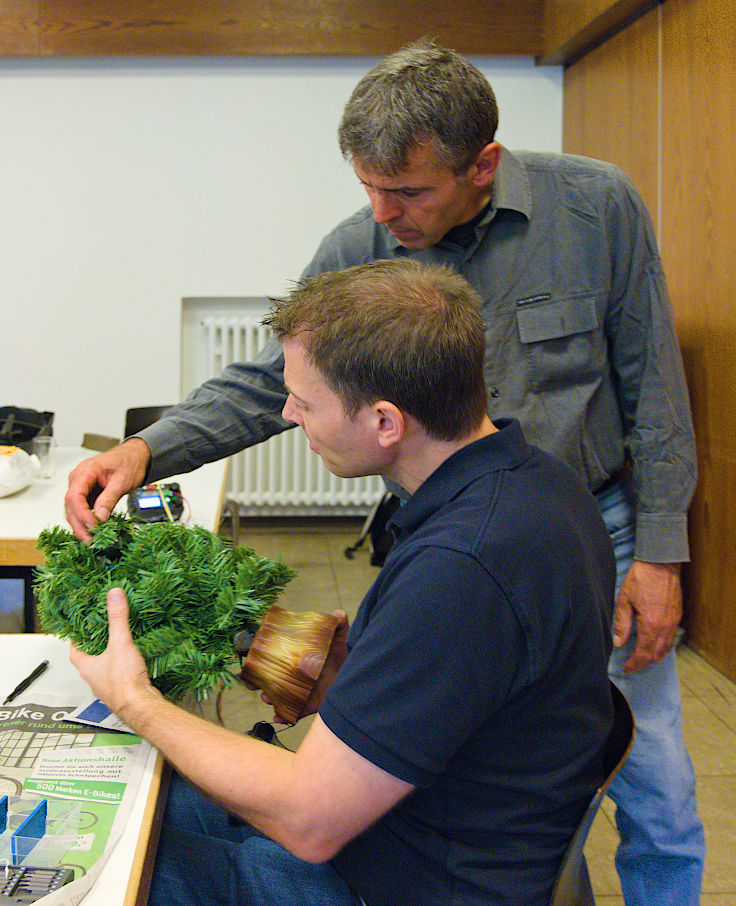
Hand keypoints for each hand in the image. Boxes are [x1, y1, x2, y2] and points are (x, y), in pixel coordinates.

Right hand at [65, 439, 150, 540]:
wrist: (135, 456)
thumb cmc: (129, 462)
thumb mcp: (122, 481)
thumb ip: (109, 499)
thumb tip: (99, 517)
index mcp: (86, 471)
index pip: (74, 496)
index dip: (81, 514)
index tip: (93, 526)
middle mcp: (79, 478)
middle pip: (71, 505)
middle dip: (79, 525)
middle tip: (90, 540)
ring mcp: (81, 486)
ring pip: (74, 510)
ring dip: (81, 525)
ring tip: (92, 539)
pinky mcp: (87, 493)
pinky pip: (82, 509)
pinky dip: (87, 520)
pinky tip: (94, 531)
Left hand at [70, 588, 157, 716]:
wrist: (141, 706)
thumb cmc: (124, 682)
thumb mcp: (120, 643)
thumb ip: (117, 618)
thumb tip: (114, 595)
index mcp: (87, 668)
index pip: (74, 652)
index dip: (76, 640)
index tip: (79, 631)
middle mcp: (94, 679)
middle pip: (88, 661)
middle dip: (95, 647)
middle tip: (102, 633)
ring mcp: (108, 687)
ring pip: (104, 670)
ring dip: (109, 659)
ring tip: (118, 644)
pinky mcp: (122, 692)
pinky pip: (119, 677)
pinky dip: (123, 668)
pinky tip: (133, 662)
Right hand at [254, 610, 349, 723]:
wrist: (356, 674)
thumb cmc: (344, 655)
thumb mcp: (341, 638)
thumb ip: (339, 625)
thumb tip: (338, 614)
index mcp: (298, 656)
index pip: (275, 657)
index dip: (261, 660)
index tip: (251, 661)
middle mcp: (296, 673)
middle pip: (271, 677)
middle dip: (258, 682)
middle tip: (252, 684)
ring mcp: (300, 690)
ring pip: (278, 695)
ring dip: (269, 697)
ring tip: (266, 698)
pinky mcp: (308, 704)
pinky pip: (293, 712)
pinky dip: (283, 715)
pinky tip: (279, 716)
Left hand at [613, 560, 682, 672]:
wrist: (661, 563)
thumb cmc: (641, 578)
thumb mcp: (624, 600)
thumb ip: (622, 623)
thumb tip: (618, 642)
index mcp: (650, 624)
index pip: (643, 653)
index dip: (634, 664)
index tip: (626, 667)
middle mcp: (665, 626)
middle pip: (656, 655)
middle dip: (643, 663)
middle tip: (632, 666)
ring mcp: (673, 622)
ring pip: (666, 648)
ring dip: (654, 657)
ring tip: (641, 659)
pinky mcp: (677, 616)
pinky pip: (671, 639)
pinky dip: (663, 647)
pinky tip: (654, 645)